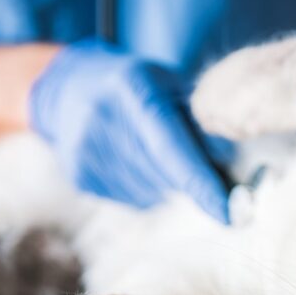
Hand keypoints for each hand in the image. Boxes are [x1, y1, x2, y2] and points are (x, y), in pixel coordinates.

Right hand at [30, 40, 228, 221]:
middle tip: (198, 158)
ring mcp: (89, 153)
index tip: (231, 213)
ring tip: (154, 149)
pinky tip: (135, 160)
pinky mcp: (81, 177)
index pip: (173, 148)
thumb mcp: (168, 82)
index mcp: (133, 91)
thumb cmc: (132, 84)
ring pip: (154, 191)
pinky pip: (135, 197)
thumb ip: (200, 116)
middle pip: (167, 174)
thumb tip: (231, 158)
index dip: (203, 184)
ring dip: (169, 180)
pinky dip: (148, 185)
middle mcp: (105, 122)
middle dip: (193, 176)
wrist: (64, 88)